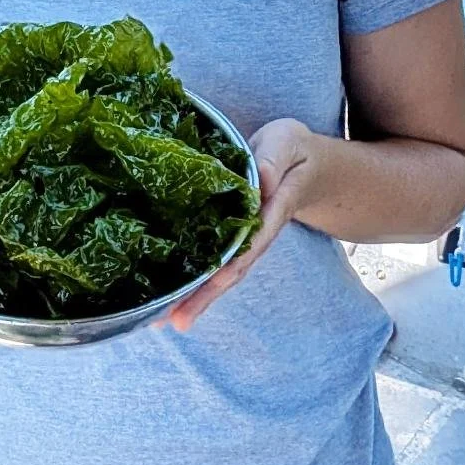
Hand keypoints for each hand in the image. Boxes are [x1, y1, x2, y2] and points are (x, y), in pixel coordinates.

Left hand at [163, 117, 316, 330]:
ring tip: (162, 321)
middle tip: (174, 321)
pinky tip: (168, 295)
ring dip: (195, 296)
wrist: (303, 162)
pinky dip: (193, 279)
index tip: (214, 281)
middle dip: (205, 295)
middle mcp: (256, 231)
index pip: (252, 241)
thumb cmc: (291, 150)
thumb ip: (273, 160)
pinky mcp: (229, 233)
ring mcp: (243, 237)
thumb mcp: (286, 142)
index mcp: (272, 209)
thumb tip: (259, 183)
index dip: (233, 262)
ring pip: (220, 272)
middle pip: (232, 269)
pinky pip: (211, 259)